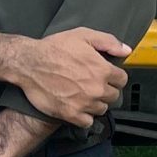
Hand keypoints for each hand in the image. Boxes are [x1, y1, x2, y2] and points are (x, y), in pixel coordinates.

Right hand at [12, 28, 131, 127]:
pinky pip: (88, 122)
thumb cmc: (54, 48)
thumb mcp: (83, 35)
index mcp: (102, 69)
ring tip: (84, 94)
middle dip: (106, 90)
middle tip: (93, 84)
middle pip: (113, 96)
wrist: (29, 63)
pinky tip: (78, 106)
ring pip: (102, 109)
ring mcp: (84, 103)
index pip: (122, 80)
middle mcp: (96, 88)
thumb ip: (108, 42)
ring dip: (96, 103)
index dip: (114, 77)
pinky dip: (85, 116)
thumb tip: (126, 50)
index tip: (106, 75)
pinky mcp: (71, 114)